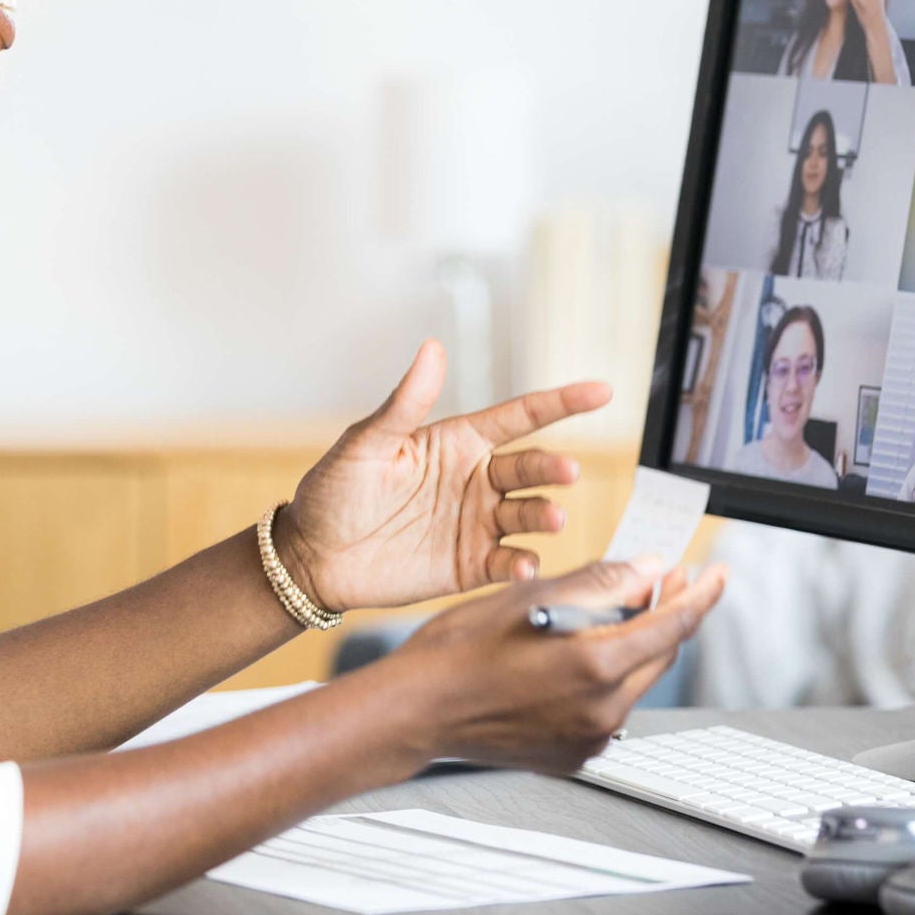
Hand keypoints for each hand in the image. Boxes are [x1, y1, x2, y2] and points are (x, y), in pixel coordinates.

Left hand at [277, 341, 609, 612]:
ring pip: (527, 515)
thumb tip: (432, 347)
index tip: (602, 391)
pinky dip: (524, 564)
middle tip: (567, 472)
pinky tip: (526, 566)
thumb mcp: (365, 443)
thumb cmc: (335, 491)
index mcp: (458, 442)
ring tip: (551, 518)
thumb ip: (405, 404)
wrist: (313, 557)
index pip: (520, 417)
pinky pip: (508, 562)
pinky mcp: (471, 566)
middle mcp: (477, 480)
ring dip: (544, 516)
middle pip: (530, 468)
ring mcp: (478, 524)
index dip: (561, 403)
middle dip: (553, 469)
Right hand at [384, 557, 727, 773]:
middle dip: (669, 612)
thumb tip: (648, 569)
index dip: (702, 593)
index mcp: (596, 664)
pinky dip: (606, 676)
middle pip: (660, 652)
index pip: (674, 623)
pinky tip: (578, 652)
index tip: (717, 573)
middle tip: (668, 578)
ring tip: (614, 609)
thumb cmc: (460, 651)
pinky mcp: (575, 755)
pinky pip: (609, 707)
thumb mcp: (532, 596)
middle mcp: (602, 709)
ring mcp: (590, 738)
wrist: (419, 710)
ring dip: (634, 642)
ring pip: (634, 679)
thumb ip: (600, 582)